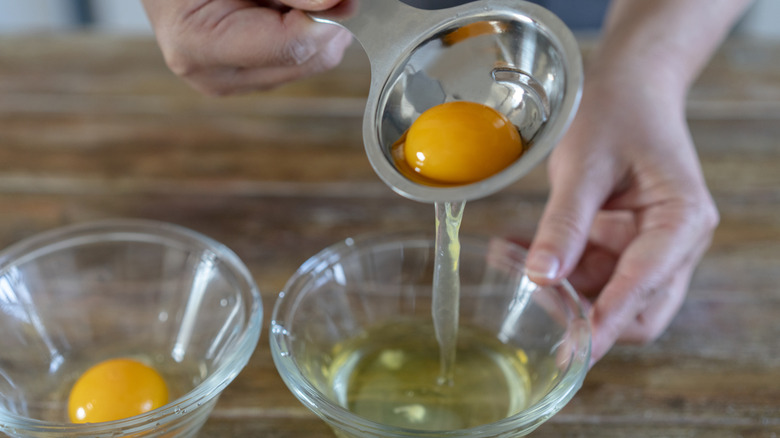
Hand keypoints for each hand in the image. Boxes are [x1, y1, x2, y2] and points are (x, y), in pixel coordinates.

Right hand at [142, 0, 352, 94]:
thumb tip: (337, 5)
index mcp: (198, 45)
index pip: (292, 46)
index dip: (328, 18)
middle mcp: (214, 75)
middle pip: (310, 60)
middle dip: (324, 20)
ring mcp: (232, 83)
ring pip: (312, 62)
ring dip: (314, 23)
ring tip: (276, 0)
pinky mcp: (247, 80)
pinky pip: (300, 61)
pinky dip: (304, 30)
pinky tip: (276, 9)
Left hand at [524, 64, 718, 364]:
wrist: (628, 86)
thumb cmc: (615, 114)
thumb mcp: (583, 166)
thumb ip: (564, 223)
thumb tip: (542, 276)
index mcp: (682, 222)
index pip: (645, 289)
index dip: (606, 322)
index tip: (573, 352)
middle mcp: (674, 244)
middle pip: (636, 310)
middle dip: (581, 311)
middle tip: (527, 289)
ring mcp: (650, 247)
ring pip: (605, 295)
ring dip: (557, 287)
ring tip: (506, 255)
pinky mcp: (624, 244)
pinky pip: (590, 273)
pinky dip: (554, 267)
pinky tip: (516, 247)